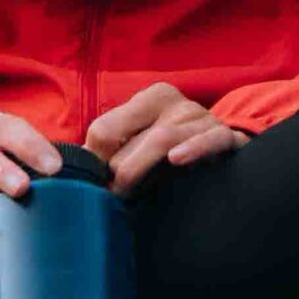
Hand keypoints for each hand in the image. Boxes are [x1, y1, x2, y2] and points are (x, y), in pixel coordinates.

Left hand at [85, 82, 247, 194]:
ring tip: (130, 196)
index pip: (105, 129)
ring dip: (141, 172)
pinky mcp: (226, 136)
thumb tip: (73, 170)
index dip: (97, 162)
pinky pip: (209, 139)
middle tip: (112, 199)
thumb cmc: (170, 156)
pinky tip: (177, 159)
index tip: (99, 185)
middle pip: (133, 138)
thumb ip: (108, 154)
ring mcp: (202, 117)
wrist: (224, 156)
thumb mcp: (138, 147)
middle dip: (119, 174)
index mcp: (150, 99)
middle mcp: (175, 102)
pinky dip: (192, 148)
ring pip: (164, 140)